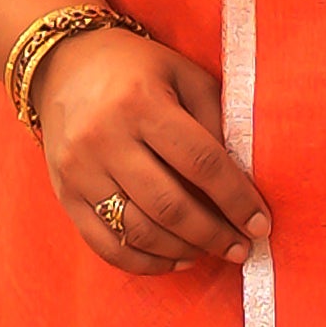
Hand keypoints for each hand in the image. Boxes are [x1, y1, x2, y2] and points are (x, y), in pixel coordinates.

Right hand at [33, 29, 269, 274]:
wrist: (65, 64)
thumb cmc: (138, 70)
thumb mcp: (184, 75)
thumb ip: (216, 121)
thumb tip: (244, 181)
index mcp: (141, 102)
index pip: (201, 162)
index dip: (236, 199)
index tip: (261, 224)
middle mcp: (104, 138)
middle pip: (169, 205)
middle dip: (213, 235)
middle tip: (241, 248)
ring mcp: (79, 170)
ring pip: (138, 231)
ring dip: (183, 251)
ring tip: (210, 252)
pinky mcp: (65, 193)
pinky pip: (105, 244)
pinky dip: (144, 262)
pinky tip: (174, 260)